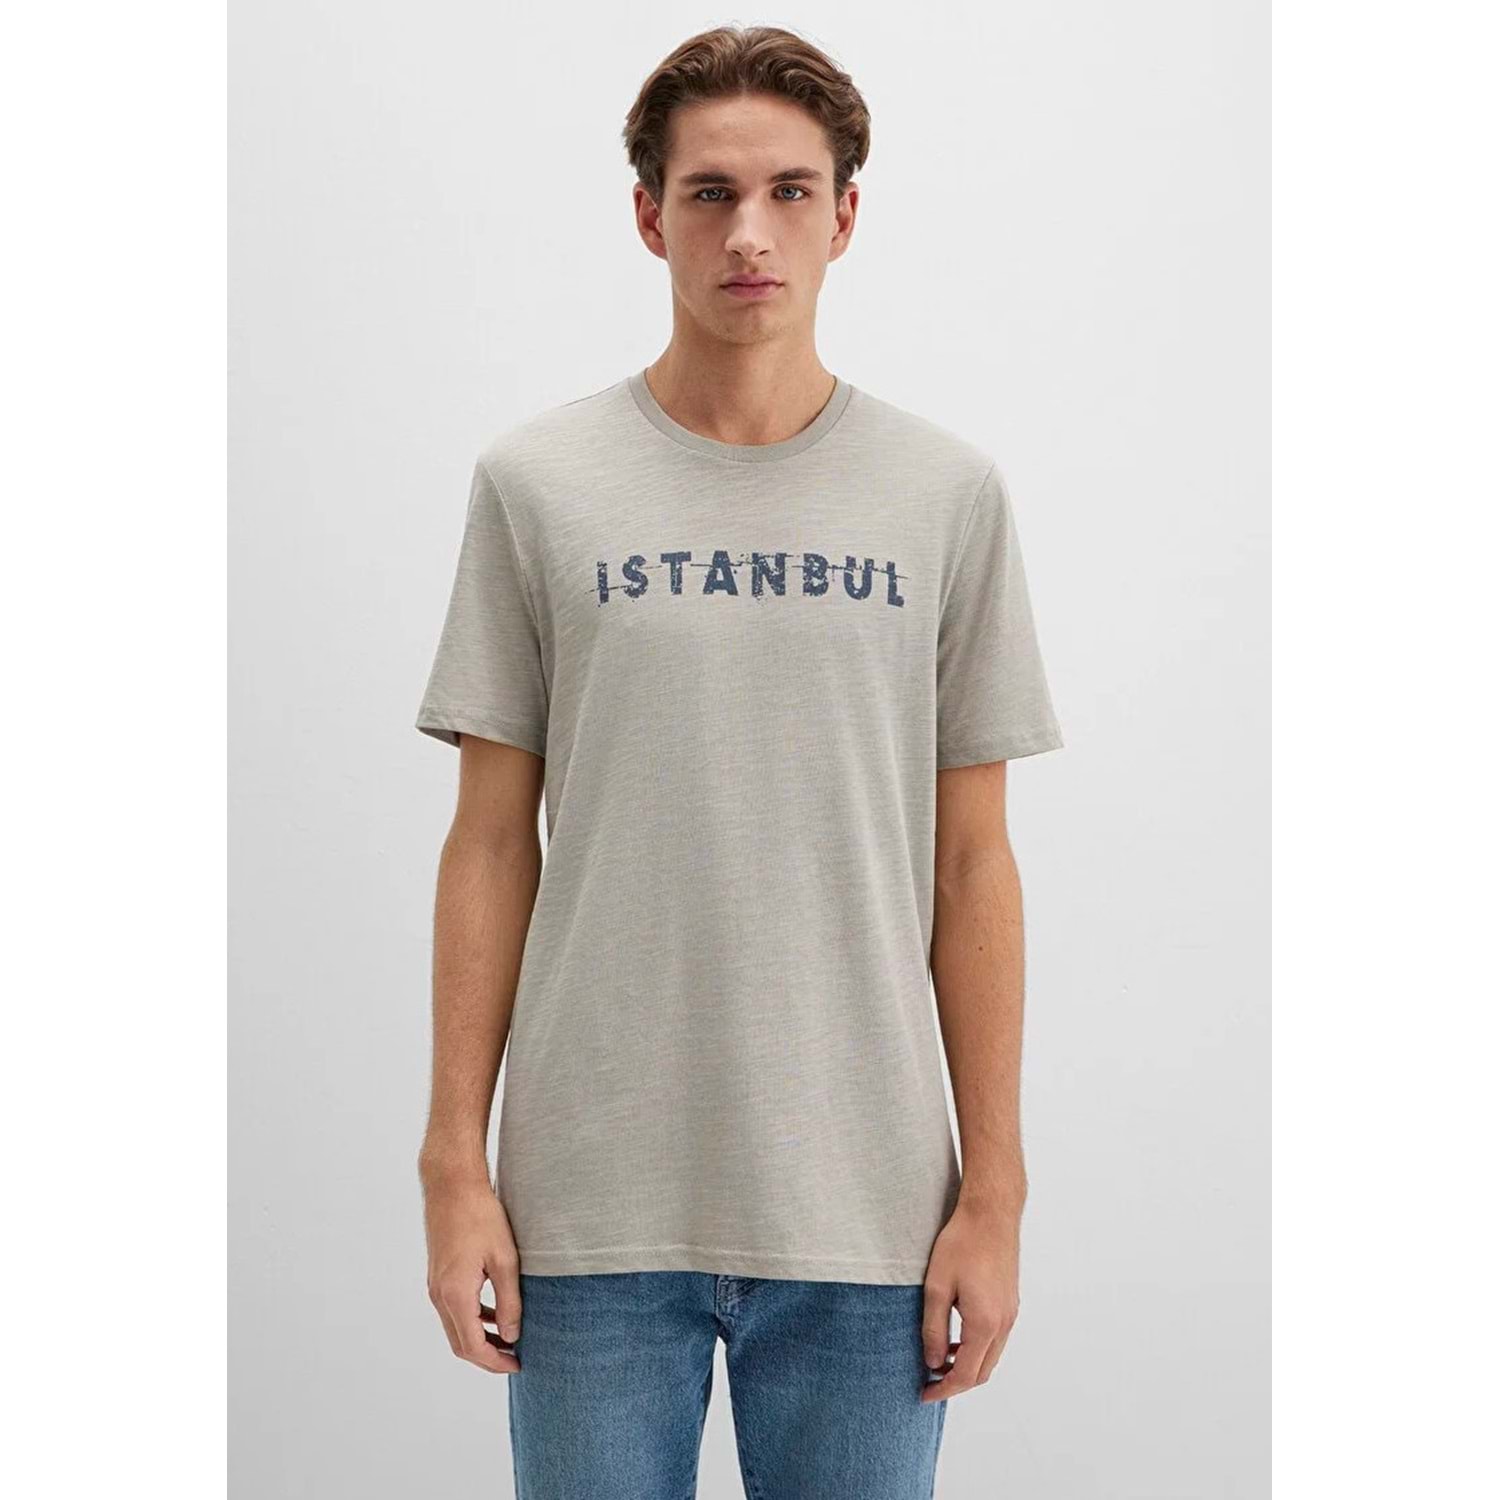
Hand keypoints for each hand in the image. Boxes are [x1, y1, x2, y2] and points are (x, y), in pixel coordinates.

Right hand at [423, 1173, 522, 1374]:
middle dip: (487, 1356)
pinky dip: (472, 1319)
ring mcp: (436, 1285)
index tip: (518, 1365)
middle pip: (460, 1343)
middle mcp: (439, 1295)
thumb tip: (511, 1336)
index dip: (495, 1362)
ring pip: (455, 1328)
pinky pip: (453, 1309)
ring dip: (479, 1339)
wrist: (452, 1185)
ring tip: (508, 1340)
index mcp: (455, 1295)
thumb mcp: (504, 1260)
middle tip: (515, 1358)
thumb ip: (509, 1302)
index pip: (472, 1346)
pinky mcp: (438, 1275)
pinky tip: (494, 1313)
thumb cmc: (480, 1216)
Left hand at [919, 1200, 1020, 1402]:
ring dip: (968, 1366)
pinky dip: (978, 1349)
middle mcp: (1004, 1324)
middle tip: (929, 1381)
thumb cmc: (961, 1244)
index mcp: (985, 1324)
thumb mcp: (936, 1287)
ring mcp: (1010, 1313)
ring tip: (940, 1360)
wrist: (991, 1214)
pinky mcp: (1010, 1302)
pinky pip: (996, 1339)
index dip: (943, 1389)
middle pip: (982, 1372)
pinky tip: (957, 1337)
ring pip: (991, 1357)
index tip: (923, 1394)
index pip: (966, 1375)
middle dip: (956, 1382)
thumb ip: (934, 1329)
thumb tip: (933, 1364)